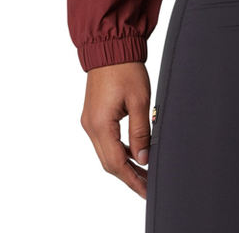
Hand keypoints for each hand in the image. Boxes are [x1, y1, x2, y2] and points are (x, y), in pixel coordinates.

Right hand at [80, 61, 152, 198]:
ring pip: (106, 153)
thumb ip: (141, 132)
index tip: (146, 191)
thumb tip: (143, 159)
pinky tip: (135, 153)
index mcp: (100, 124)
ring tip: (144, 172)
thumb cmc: (126, 69)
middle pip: (109, 162)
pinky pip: (105, 140)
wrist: (110, 47)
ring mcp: (90, 121)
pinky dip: (119, 150)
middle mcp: (90, 126)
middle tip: (147, 186)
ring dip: (124, 164)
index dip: (132, 179)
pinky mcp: (94, 115)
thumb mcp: (140, 100)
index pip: (116, 163)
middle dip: (129, 176)